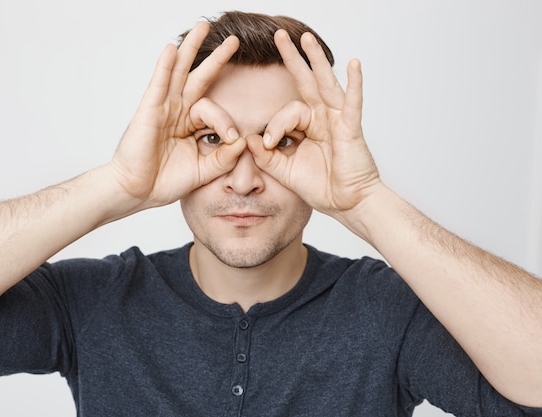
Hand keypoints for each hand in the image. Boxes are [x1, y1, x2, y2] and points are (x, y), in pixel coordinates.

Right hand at [109, 22, 245, 210]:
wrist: (138, 192)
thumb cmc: (165, 181)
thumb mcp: (204, 170)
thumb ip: (224, 157)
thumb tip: (243, 141)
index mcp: (190, 125)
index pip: (215, 110)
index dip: (227, 122)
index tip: (233, 139)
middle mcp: (177, 111)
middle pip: (199, 78)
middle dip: (216, 58)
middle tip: (234, 40)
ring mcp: (163, 108)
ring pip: (179, 71)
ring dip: (192, 48)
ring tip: (204, 27)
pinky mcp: (149, 110)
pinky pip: (159, 83)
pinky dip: (165, 66)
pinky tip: (172, 48)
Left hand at [248, 29, 380, 217]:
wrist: (346, 204)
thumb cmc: (321, 186)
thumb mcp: (285, 170)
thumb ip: (265, 156)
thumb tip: (248, 138)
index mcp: (307, 126)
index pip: (285, 112)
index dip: (274, 126)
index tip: (268, 145)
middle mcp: (322, 117)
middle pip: (305, 81)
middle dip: (291, 58)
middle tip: (278, 35)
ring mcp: (337, 120)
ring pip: (325, 83)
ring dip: (316, 59)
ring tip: (306, 38)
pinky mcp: (350, 129)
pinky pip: (352, 103)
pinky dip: (355, 84)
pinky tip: (354, 63)